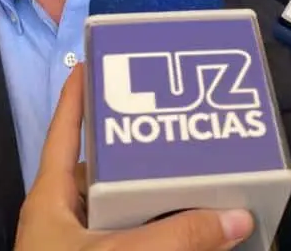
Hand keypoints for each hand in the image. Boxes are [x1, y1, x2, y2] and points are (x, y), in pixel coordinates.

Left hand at [14, 65, 253, 250]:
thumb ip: (179, 238)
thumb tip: (238, 215)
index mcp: (52, 199)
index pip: (64, 132)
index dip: (77, 95)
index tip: (95, 58)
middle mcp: (67, 220)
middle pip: (109, 172)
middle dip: (147, 153)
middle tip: (187, 127)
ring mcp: (84, 250)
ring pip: (129, 213)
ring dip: (163, 200)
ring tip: (206, 175)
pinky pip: (139, 243)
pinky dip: (166, 236)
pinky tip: (200, 231)